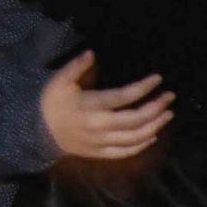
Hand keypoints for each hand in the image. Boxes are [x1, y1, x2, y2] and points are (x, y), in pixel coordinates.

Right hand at [39, 51, 172, 159]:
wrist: (37, 132)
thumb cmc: (51, 103)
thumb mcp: (59, 81)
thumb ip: (76, 67)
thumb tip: (92, 53)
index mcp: (90, 106)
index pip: (123, 97)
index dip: (143, 88)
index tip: (158, 79)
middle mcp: (99, 126)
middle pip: (135, 120)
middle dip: (156, 108)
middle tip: (170, 97)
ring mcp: (100, 142)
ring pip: (134, 138)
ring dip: (155, 126)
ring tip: (168, 114)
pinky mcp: (100, 153)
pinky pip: (125, 152)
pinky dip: (142, 145)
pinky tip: (153, 135)